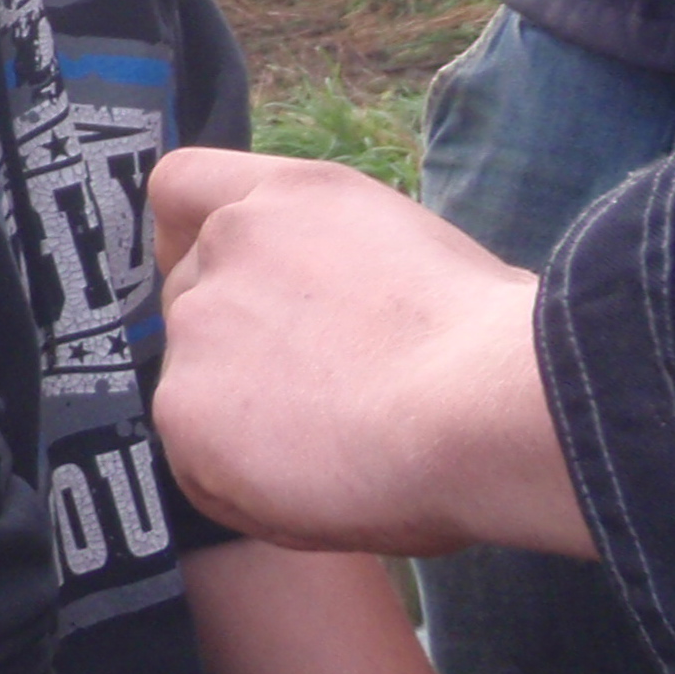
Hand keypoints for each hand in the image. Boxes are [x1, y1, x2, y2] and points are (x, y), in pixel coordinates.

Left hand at [148, 147, 591, 561]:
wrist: (487, 406)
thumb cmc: (492, 348)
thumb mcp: (416, 257)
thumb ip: (337, 266)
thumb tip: (331, 310)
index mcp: (289, 198)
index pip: (184, 185)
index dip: (188, 237)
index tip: (219, 281)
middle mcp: (227, 242)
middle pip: (189, 294)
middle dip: (234, 345)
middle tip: (318, 398)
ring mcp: (196, 320)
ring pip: (194, 379)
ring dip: (243, 417)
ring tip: (335, 450)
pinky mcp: (182, 404)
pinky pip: (197, 457)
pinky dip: (242, 482)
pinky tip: (313, 488)